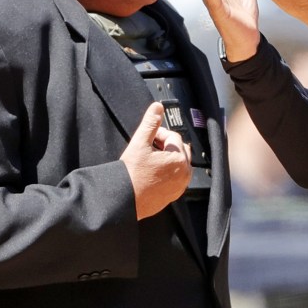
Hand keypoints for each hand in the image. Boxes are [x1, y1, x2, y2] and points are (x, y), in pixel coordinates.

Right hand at [121, 102, 191, 219]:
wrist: (124, 200)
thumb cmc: (130, 175)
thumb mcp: (139, 144)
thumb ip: (150, 123)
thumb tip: (158, 107)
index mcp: (179, 159)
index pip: (173, 137)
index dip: (159, 134)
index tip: (147, 138)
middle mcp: (184, 173)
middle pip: (179, 149)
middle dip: (165, 146)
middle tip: (148, 148)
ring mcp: (180, 186)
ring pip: (178, 163)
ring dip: (167, 158)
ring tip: (148, 161)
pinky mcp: (174, 195)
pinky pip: (175, 177)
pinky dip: (167, 172)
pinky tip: (151, 173)